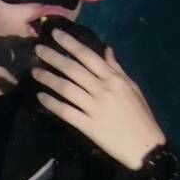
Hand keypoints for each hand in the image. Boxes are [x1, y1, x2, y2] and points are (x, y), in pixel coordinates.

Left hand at [32, 28, 165, 169]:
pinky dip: (52, 103)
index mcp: (114, 79)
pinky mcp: (88, 125)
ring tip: (34, 71)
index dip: (70, 43)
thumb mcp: (132, 87)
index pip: (88, 56)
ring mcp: (95, 107)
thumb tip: (106, 49)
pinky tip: (40, 96)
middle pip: (74, 69)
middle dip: (54, 57)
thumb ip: (117, 68)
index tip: (55, 34)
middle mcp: (103, 89)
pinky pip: (66, 111)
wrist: (145, 145)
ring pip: (67, 88)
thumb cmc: (139, 115)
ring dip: (49, 78)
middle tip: (37, 49)